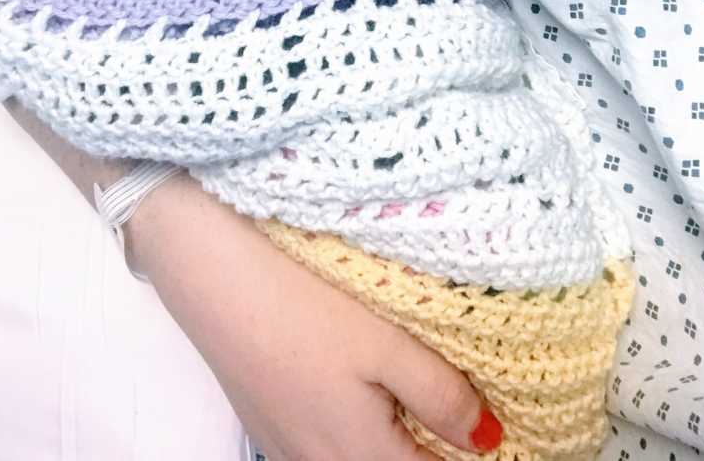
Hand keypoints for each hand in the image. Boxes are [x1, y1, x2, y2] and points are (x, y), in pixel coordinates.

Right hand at [130, 174, 499, 460]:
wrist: (204, 262)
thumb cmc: (299, 298)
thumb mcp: (385, 341)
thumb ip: (439, 396)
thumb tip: (486, 439)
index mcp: (357, 457)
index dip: (469, 455)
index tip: (498, 427)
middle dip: (431, 449)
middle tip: (469, 408)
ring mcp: (282, 441)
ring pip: (354, 458)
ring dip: (392, 437)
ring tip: (424, 395)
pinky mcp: (263, 412)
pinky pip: (323, 441)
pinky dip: (358, 426)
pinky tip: (365, 382)